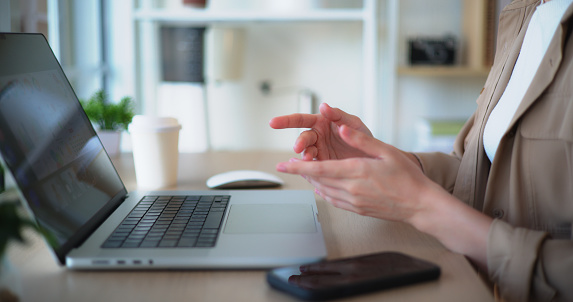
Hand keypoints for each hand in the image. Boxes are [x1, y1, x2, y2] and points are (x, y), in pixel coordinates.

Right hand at [269, 103, 373, 160]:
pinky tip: (310, 168)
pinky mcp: (323, 164)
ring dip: (305, 156)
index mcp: (323, 122)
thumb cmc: (364, 137)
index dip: (286, 121)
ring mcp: (320, 151)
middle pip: (302, 137)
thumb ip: (338, 115)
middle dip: (299, 142)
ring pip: (306, 152)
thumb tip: (324, 107)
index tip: (274, 123)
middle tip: (299, 147)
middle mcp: (318, 136)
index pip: (301, 119)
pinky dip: (310, 167)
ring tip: (309, 159)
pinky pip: (312, 166)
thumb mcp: (353, 123)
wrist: (374, 159)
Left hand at [276, 124, 436, 222]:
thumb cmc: (407, 177)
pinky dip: (324, 192)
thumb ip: (361, 140)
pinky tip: (323, 187)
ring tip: (305, 172)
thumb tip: (341, 129)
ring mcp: (354, 202)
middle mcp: (351, 189)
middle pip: (317, 181)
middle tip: (290, 164)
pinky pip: (334, 201)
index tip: (283, 165)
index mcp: (356, 172)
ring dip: (312, 182)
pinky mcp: (357, 209)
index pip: (319, 169)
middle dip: (302, 172)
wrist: (420, 205)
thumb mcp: (386, 151)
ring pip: (323, 191)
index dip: (297, 167)